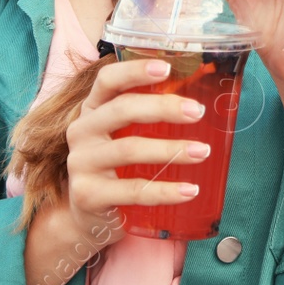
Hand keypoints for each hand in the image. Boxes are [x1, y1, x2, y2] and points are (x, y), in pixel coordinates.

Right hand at [62, 57, 211, 246]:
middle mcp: (82, 131)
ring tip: (202, 152)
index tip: (166, 68)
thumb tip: (202, 99)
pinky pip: (133, 190)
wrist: (89, 217)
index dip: (134, 71)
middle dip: (163, 107)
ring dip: (171, 150)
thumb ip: (151, 118)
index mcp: (93, 110)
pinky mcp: (88, 195)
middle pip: (122, 109)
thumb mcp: (126, 136)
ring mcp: (81, 164)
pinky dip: (165, 191)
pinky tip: (189, 191)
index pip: (107, 80)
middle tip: (198, 112)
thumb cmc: (117, 168)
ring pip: (129, 149)